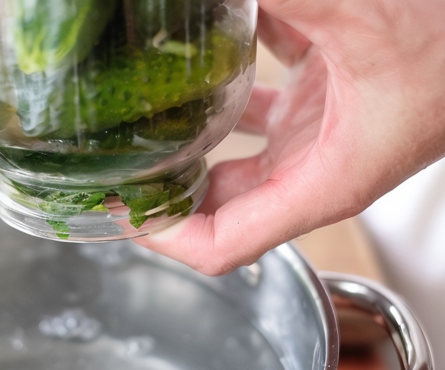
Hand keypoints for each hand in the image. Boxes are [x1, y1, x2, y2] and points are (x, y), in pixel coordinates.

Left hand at [135, 1, 444, 274]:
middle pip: (219, 206)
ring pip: (235, 159)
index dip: (163, 237)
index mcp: (322, 181)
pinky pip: (255, 108)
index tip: (117, 210)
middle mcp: (315, 166)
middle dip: (166, 192)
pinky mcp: (320, 97)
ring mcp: (316, 133)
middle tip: (113, 167)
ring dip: (189, 147)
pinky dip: (222, 95)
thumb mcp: (356, 15)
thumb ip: (280, 6)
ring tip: (139, 126)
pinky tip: (199, 63)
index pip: (223, 244)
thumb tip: (210, 5)